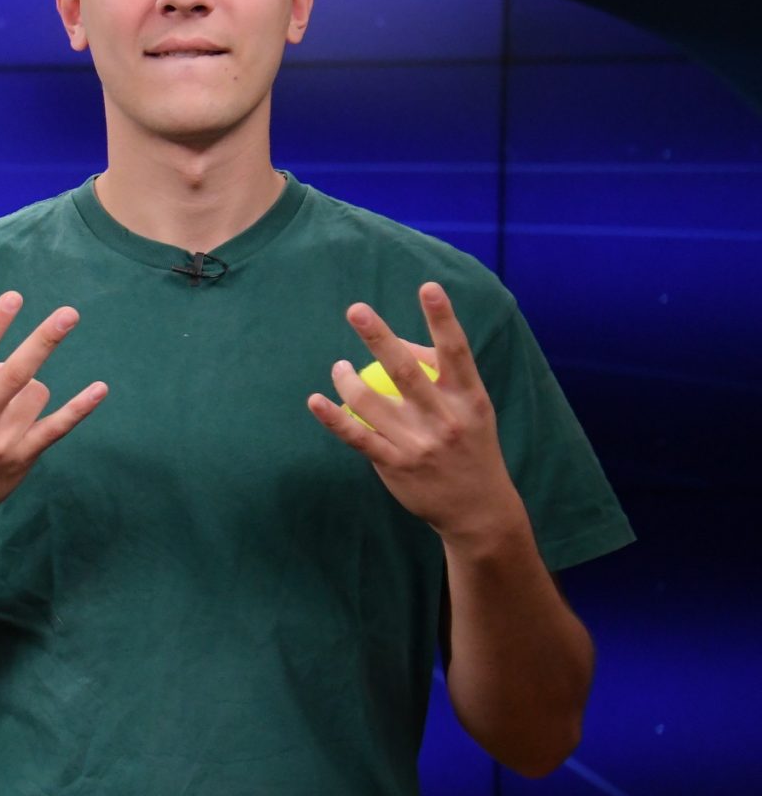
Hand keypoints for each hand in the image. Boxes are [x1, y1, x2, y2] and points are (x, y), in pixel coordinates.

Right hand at [0, 291, 105, 535]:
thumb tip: (9, 363)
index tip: (15, 297)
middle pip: (16, 371)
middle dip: (44, 339)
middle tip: (69, 313)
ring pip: (36, 393)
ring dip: (29, 391)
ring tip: (7, 409)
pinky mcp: (20, 459)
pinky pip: (56, 426)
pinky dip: (79, 407)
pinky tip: (99, 389)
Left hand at [308, 283, 524, 544]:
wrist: (479, 509)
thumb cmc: (470, 445)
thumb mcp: (471, 408)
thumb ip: (440, 373)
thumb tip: (396, 341)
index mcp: (469, 398)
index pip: (456, 351)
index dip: (443, 318)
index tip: (428, 286)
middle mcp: (445, 418)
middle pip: (406, 371)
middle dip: (380, 338)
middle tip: (356, 310)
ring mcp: (418, 443)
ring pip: (371, 402)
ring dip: (347, 380)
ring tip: (339, 367)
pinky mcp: (395, 465)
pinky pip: (357, 436)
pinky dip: (333, 418)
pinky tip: (315, 401)